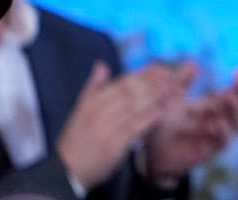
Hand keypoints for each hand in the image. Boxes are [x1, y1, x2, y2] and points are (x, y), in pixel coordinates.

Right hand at [55, 61, 183, 189]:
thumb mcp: (79, 111)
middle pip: (129, 93)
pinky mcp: (113, 147)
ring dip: (154, 97)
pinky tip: (161, 112)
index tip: (160, 69)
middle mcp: (97, 114)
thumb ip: (93, 87)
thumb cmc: (76, 140)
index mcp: (90, 103)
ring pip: (133, 108)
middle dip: (152, 82)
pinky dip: (148, 119)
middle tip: (171, 77)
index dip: (142, 74)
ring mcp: (105, 130)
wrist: (66, 172)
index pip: (121, 83)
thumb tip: (101, 64)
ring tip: (171, 89)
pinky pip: (134, 129)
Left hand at [143, 66, 237, 182]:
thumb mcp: (171, 100)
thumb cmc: (165, 125)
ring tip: (228, 96)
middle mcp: (220, 120)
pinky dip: (222, 132)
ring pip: (236, 123)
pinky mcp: (209, 150)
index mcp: (214, 107)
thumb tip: (194, 64)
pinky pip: (222, 142)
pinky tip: (216, 122)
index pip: (237, 93)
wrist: (151, 153)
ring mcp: (216, 136)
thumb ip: (181, 83)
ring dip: (235, 110)